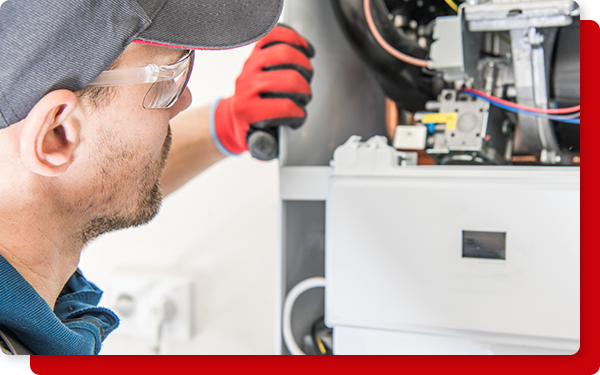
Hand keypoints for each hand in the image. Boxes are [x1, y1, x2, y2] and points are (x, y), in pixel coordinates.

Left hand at [210, 24, 314, 158]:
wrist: (234, 114)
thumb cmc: (251, 127)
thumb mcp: (257, 144)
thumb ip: (267, 146)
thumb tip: (273, 144)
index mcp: (247, 109)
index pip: (283, 107)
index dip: (298, 114)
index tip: (298, 116)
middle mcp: (247, 84)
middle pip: (289, 79)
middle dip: (304, 91)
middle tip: (304, 97)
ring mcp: (251, 65)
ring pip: (285, 54)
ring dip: (304, 66)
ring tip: (306, 75)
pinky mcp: (255, 51)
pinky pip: (276, 35)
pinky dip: (294, 39)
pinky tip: (303, 49)